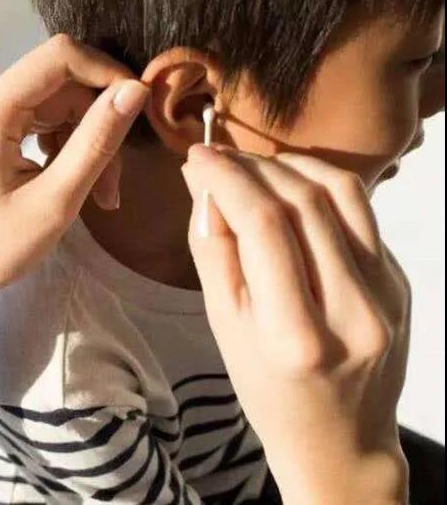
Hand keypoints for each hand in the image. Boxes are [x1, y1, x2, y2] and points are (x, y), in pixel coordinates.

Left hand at [0, 35, 148, 360]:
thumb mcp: (55, 200)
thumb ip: (97, 141)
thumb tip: (135, 90)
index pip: (58, 57)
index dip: (106, 74)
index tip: (138, 108)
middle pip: (59, 86)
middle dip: (96, 126)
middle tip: (114, 185)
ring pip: (53, 104)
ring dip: (83, 143)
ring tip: (99, 194)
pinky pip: (36, 118)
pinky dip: (61, 146)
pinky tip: (72, 181)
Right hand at [182, 145, 410, 504]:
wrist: (340, 439)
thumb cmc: (268, 392)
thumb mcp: (224, 330)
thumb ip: (213, 253)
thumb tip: (206, 186)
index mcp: (296, 336)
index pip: (264, 226)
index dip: (227, 179)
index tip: (197, 158)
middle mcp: (353, 310)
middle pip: (303, 201)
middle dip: (252, 166)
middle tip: (217, 159)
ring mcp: (388, 293)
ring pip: (342, 192)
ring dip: (290, 164)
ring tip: (251, 166)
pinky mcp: (401, 280)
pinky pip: (361, 212)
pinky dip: (319, 185)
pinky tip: (288, 187)